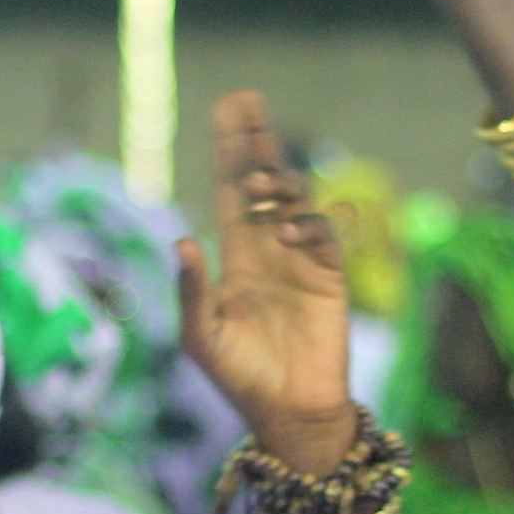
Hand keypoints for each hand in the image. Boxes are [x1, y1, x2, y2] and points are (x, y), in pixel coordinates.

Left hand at [178, 91, 356, 473]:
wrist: (288, 412)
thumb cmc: (240, 378)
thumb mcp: (201, 337)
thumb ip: (190, 290)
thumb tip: (182, 239)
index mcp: (235, 259)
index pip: (230, 192)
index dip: (229, 152)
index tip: (227, 110)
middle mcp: (269, 250)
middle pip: (264, 182)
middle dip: (255, 142)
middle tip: (246, 100)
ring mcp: (302, 260)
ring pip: (295, 201)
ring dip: (279, 184)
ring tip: (261, 184)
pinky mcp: (331, 277)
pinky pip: (322, 235)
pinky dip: (307, 225)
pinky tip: (287, 231)